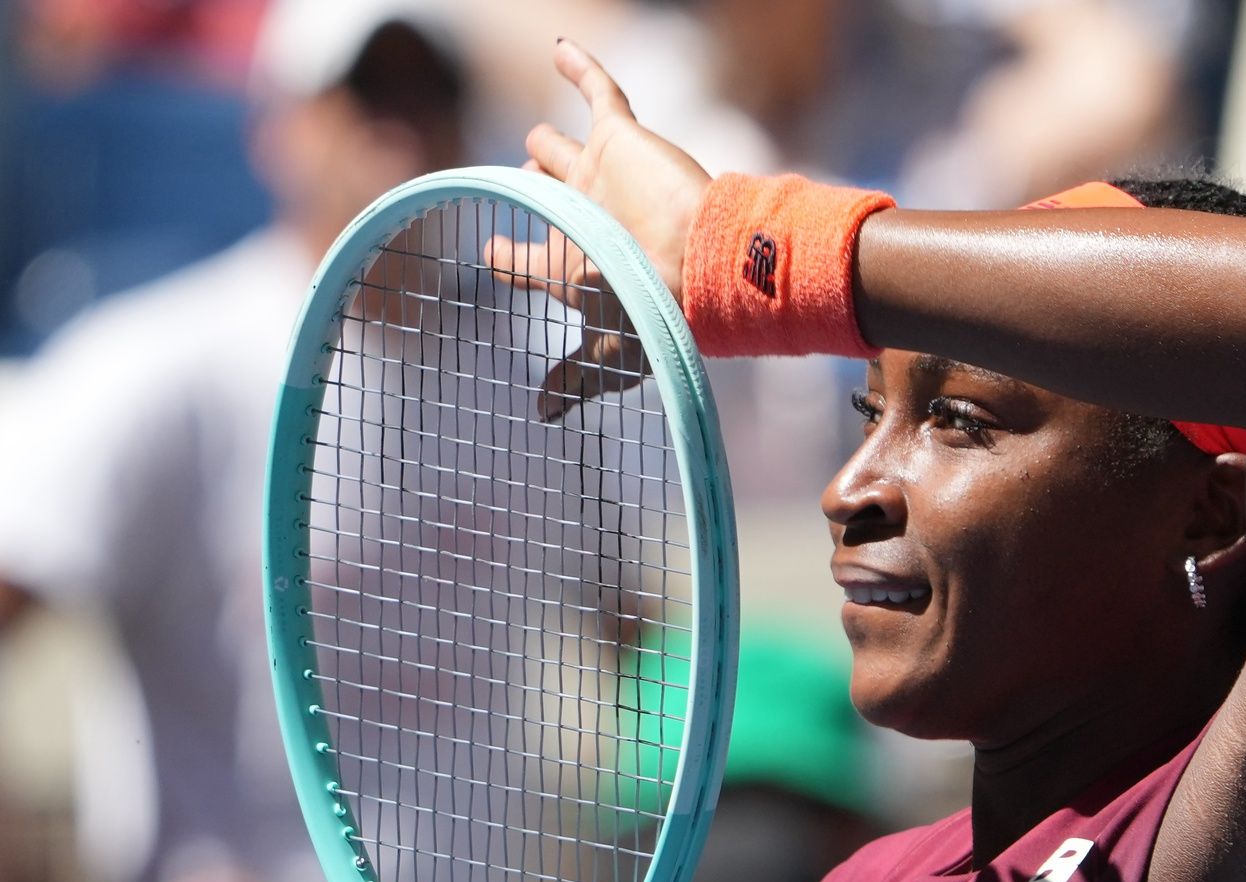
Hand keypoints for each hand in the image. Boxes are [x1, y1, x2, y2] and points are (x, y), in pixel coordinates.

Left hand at [487, 40, 711, 415]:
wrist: (701, 262)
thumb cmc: (656, 312)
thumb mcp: (608, 355)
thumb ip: (575, 378)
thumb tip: (542, 415)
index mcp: (572, 266)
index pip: (527, 262)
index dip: (506, 257)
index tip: (490, 252)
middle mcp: (583, 219)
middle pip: (545, 198)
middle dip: (532, 191)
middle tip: (524, 183)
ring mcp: (602, 177)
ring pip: (562, 150)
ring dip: (546, 143)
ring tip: (537, 142)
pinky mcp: (624, 141)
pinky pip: (600, 93)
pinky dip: (579, 68)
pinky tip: (560, 48)